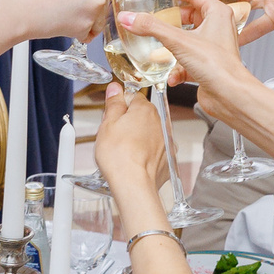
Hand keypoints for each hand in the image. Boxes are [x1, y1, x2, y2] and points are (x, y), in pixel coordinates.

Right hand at [0, 0, 110, 42]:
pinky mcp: (88, 24)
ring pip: (100, 14)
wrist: (13, 3)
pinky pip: (89, 32)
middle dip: (91, 0)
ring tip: (60, 12)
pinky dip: (77, 31)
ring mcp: (97, 2)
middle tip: (67, 2)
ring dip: (85, 17)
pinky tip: (60, 23)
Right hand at [92, 82, 167, 200]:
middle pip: (140, 116)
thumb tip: (115, 89)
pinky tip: (132, 161)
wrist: (133, 184)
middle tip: (112, 136)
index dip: (119, 106)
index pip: (132, 97)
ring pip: (147, 134)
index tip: (110, 116)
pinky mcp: (166, 159)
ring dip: (136, 138)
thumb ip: (113, 103)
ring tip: (121, 151)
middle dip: (127, 123)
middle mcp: (159, 123)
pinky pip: (153, 150)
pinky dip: (144, 154)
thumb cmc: (119, 156)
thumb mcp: (107, 124)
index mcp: (145, 110)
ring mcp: (165, 142)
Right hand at [115, 0, 257, 125]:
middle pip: (190, 15)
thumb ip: (152, 28)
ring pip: (187, 39)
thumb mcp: (179, 41)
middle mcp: (218, 28)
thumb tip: (129, 18)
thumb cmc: (219, 66)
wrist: (230, 96)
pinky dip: (178, 67)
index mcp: (217, 13)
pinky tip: (172, 75)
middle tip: (156, 16)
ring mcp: (213, 47)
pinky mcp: (208, 65)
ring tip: (158, 46)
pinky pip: (188, 61)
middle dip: (171, 19)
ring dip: (172, 46)